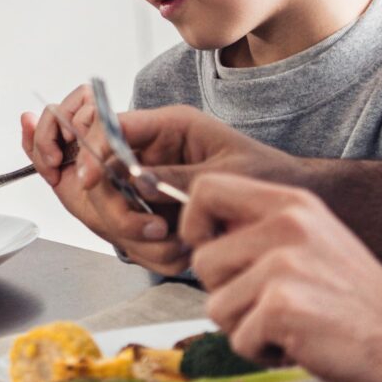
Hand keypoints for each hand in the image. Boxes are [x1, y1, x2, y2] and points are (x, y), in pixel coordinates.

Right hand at [19, 92, 271, 272]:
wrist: (291, 199)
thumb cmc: (268, 174)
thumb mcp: (227, 172)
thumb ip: (179, 177)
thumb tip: (137, 183)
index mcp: (170, 127)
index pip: (112, 129)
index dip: (94, 152)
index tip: (90, 180)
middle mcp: (153, 154)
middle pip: (102, 180)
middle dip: (119, 212)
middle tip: (156, 231)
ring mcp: (150, 185)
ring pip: (114, 215)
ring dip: (140, 239)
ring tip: (183, 246)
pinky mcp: (154, 212)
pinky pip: (134, 238)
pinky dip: (153, 253)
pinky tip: (183, 254)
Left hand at [182, 173, 381, 381]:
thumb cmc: (357, 296)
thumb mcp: (312, 238)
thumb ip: (261, 230)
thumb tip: (200, 237)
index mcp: (290, 203)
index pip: (205, 189)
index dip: (196, 224)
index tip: (216, 249)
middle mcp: (285, 227)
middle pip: (202, 261)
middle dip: (228, 293)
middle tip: (274, 303)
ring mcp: (283, 266)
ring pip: (216, 306)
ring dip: (247, 327)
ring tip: (291, 323)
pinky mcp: (282, 308)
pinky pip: (238, 340)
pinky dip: (264, 352)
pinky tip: (301, 343)